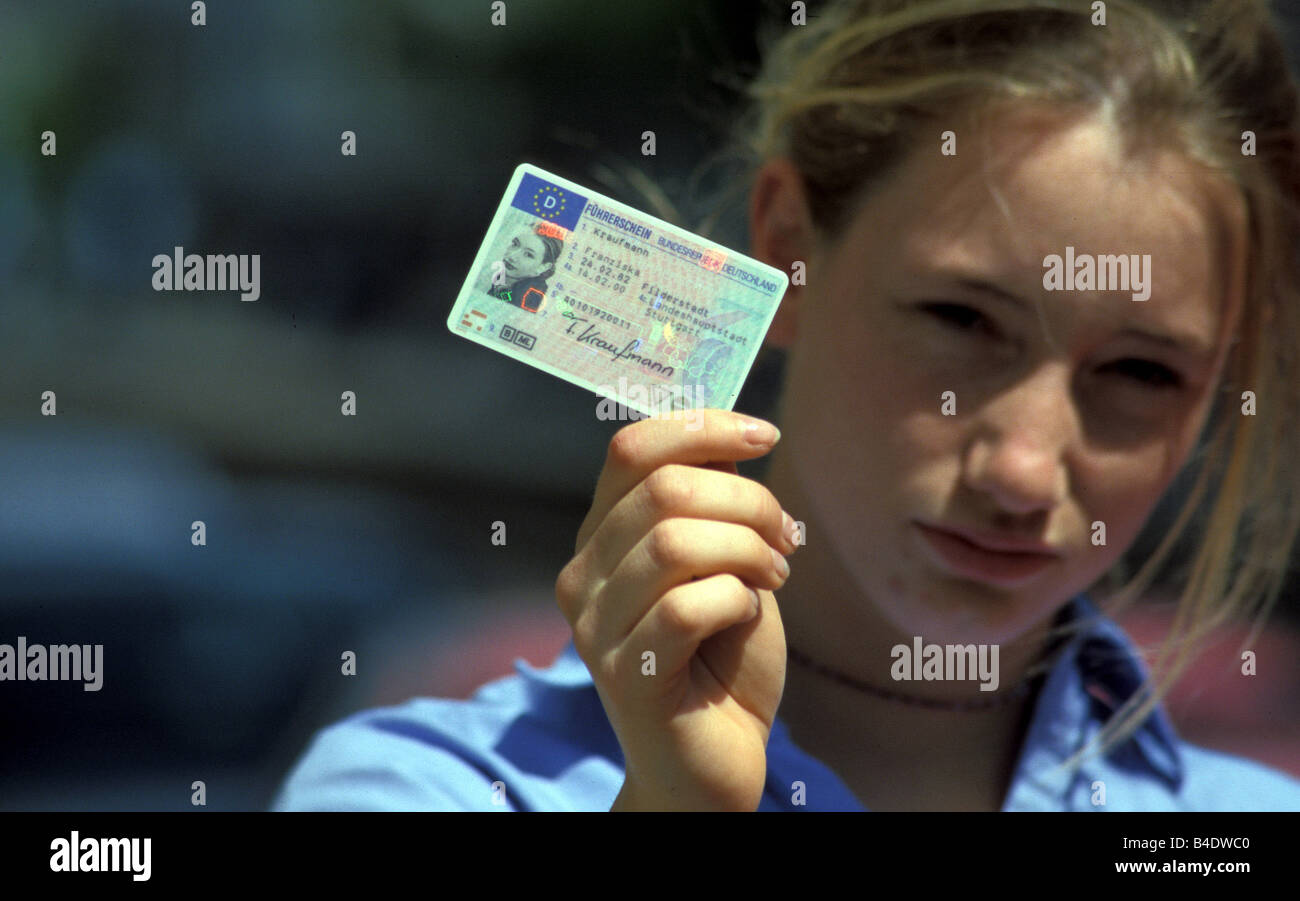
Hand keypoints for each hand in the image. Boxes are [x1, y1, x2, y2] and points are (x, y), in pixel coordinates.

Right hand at [555, 410, 794, 809]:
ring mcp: (596, 629)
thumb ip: (713, 508)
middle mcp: (583, 577)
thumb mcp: (724, 564)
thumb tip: (732, 435)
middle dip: (747, 500)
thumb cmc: (723, 660)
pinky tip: (752, 612)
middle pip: (663, 489)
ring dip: (747, 549)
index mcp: (601, 539)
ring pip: (673, 542)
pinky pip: (687, 606)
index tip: (765, 435)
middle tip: (785, 538)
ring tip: (776, 575)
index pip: (630, 449)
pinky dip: (737, 598)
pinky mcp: (625, 676)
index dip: (702, 428)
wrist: (713, 764)